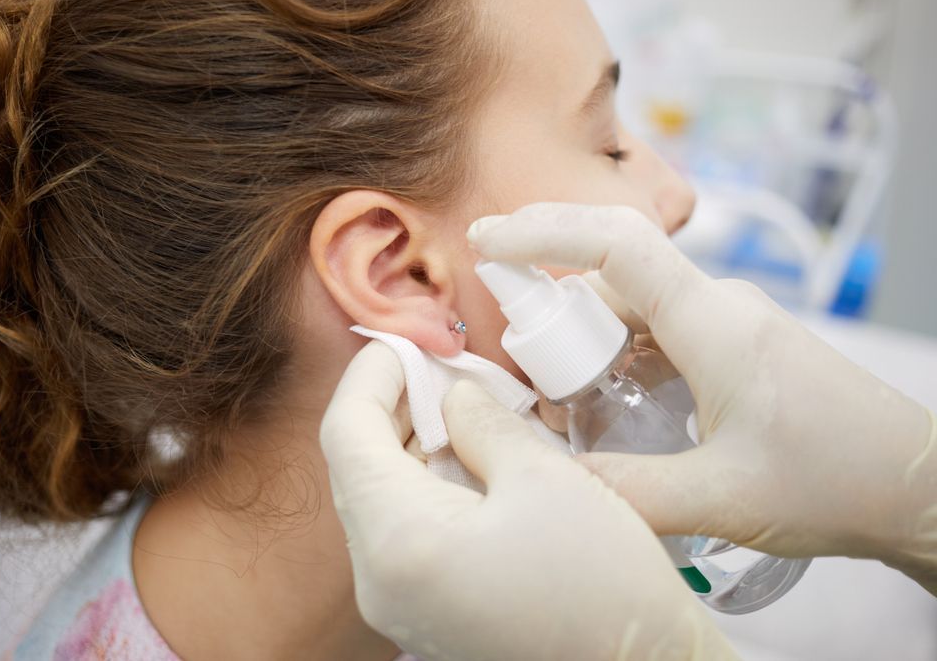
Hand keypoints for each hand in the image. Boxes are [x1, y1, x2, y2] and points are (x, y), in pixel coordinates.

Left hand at [320, 341, 736, 660]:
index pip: (346, 433)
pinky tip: (476, 461)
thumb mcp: (546, 479)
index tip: (412, 337)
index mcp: (398, 542)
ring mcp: (398, 605)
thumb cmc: (606, 587)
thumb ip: (483, 423)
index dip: (374, 373)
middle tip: (448, 367)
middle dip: (397, 405)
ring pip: (381, 498)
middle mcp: (378, 581)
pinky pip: (404, 533)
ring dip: (416, 443)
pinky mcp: (425, 615)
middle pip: (359, 466)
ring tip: (470, 408)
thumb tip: (454, 393)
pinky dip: (429, 485)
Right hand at [468, 203, 936, 594]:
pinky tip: (607, 408)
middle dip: (552, 307)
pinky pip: (658, 333)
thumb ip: (625, 490)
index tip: (486, 241)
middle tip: (519, 367)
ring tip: (560, 406)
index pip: (616, 245)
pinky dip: (618, 359)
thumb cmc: (837, 481)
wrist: (917, 485)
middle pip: (611, 275)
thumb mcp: (720, 497)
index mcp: (713, 322)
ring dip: (586, 343)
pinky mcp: (734, 348)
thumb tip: (550, 480)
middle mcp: (718, 307)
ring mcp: (728, 324)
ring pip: (632, 308)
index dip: (543, 233)